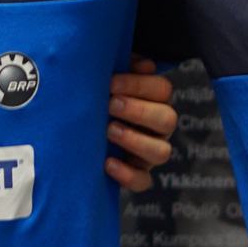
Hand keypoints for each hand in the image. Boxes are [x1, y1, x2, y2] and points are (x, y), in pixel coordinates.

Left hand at [106, 57, 177, 190]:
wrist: (79, 134)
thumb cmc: (98, 96)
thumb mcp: (109, 78)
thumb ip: (125, 66)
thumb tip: (146, 65)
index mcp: (155, 100)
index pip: (163, 89)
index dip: (139, 85)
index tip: (112, 83)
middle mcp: (158, 127)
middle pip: (168, 119)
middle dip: (139, 111)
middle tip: (111, 105)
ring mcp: (150, 153)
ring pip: (162, 152)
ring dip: (136, 141)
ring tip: (110, 131)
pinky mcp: (138, 174)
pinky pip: (143, 181)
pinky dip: (127, 175)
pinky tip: (107, 163)